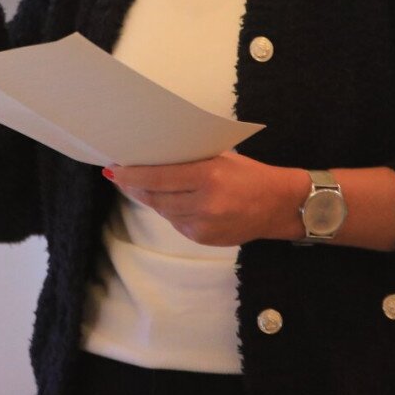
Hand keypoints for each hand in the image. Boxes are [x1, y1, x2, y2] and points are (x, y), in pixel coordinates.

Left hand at [105, 153, 300, 246]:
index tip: (115, 170)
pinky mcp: (203, 239)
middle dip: (135, 187)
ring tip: (139, 186)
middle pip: (155, 197)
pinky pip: (176, 223)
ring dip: (150, 199)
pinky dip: (169, 211)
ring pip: (163, 211)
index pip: (158, 177)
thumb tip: (156, 155)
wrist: (279, 206)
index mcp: (208, 177)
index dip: (132, 175)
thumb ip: (191, 159)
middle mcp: (204, 203)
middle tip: (120, 175)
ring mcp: (203, 225)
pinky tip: (167, 200)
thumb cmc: (250, 175)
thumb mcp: (222, 158)